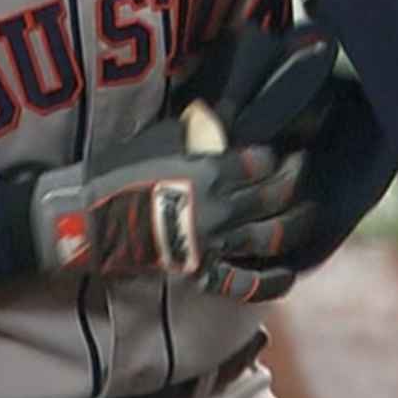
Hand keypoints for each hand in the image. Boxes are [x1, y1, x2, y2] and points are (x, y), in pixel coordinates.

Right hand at [27, 112, 309, 285]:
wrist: (89, 217)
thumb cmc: (120, 170)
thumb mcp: (160, 137)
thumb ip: (197, 128)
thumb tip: (222, 114)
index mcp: (210, 171)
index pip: (261, 161)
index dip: (274, 154)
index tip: (278, 150)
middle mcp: (220, 208)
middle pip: (274, 195)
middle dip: (293, 179)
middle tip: (300, 168)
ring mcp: (213, 242)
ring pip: (270, 236)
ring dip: (296, 223)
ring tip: (308, 212)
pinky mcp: (200, 270)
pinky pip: (243, 283)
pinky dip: (270, 283)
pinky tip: (288, 275)